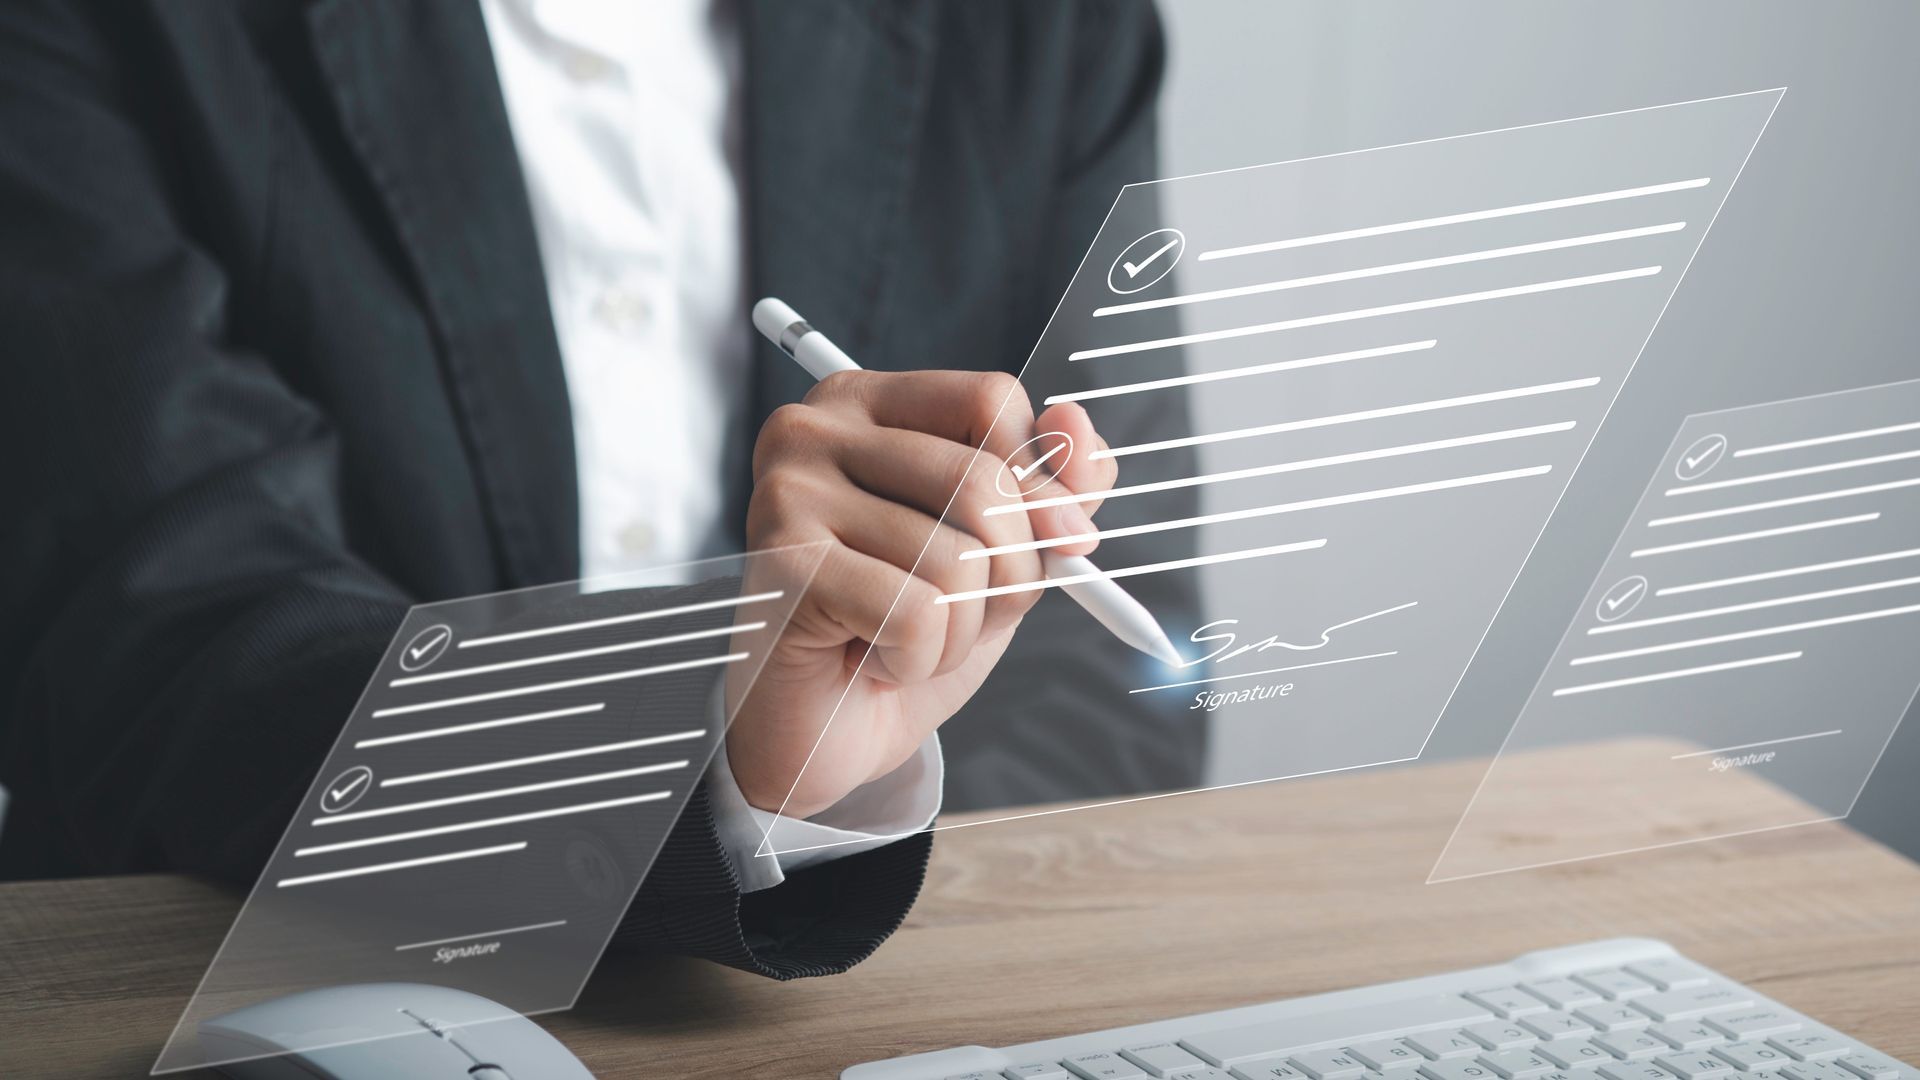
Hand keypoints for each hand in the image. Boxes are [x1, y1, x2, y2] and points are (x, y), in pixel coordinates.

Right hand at [725, 369, 1116, 817]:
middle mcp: (812, 431)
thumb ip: (1048, 485)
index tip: (1041, 542)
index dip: (1040, 484)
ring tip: (905, 639)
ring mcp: (789, 494)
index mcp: (865, 403)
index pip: (991, 400)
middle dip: (1010, 574)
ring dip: (959, 630)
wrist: (821, 730)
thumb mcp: (999, 550)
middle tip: (963, 612)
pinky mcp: (784, 566)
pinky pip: (919, 614)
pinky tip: (876, 659)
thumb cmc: (903, 629)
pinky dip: (920, 658)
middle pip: (983, 482)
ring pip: (957, 560)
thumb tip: (1076, 426)